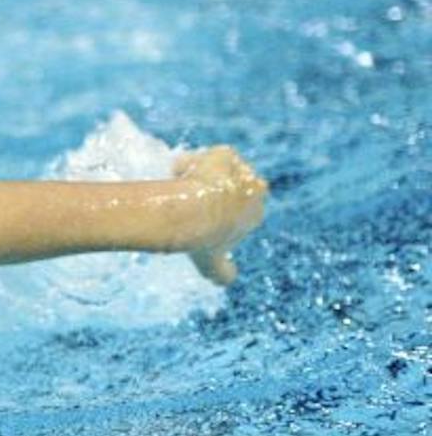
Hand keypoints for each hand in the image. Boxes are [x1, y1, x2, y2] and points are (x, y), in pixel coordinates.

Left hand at [171, 146, 267, 285]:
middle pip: (231, 184)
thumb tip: (225, 281)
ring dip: (200, 174)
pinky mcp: (228, 155)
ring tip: (179, 185)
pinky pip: (208, 155)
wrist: (197, 214)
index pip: (238, 206)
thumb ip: (221, 272)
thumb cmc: (203, 238)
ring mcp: (243, 171)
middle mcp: (257, 190)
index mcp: (255, 213)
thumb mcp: (211, 263)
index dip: (216, 207)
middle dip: (212, 188)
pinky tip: (179, 172)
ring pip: (218, 167)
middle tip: (187, 197)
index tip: (198, 213)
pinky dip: (192, 162)